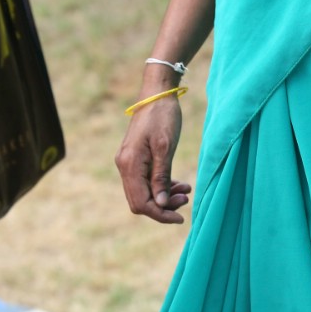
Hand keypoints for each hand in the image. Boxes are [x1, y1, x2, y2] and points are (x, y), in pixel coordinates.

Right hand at [115, 94, 191, 223]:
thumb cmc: (163, 117)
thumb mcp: (165, 147)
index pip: (141, 202)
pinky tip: (178, 183)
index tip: (180, 217)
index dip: (160, 213)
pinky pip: (145, 182)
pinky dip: (161, 187)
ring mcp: (128, 163)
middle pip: (139, 201)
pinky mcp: (135, 159)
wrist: (157, 93)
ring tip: (185, 191)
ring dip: (164, 197)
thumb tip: (160, 204)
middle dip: (162, 206)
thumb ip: (161, 177)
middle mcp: (124, 166)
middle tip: (185, 200)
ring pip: (143, 193)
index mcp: (129, 165)